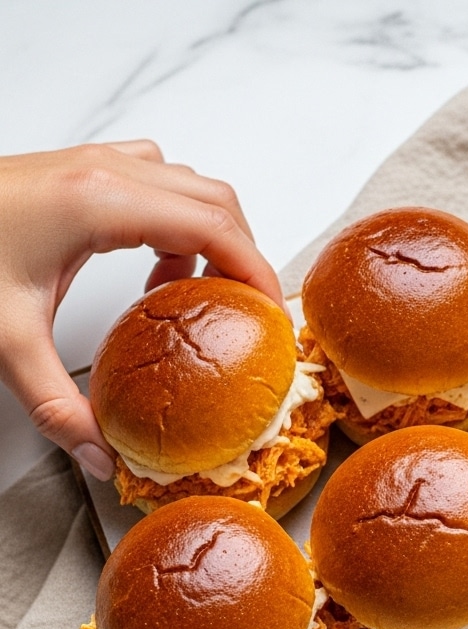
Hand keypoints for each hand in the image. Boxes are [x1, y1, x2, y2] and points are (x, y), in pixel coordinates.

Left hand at [0, 141, 283, 478]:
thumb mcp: (4, 340)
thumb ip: (58, 406)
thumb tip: (104, 459)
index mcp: (99, 202)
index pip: (213, 225)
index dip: (257, 269)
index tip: (273, 314)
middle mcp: (105, 171)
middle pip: (216, 199)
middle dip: (245, 255)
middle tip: (247, 311)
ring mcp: (93, 163)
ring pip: (191, 188)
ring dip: (211, 237)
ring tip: (197, 293)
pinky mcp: (81, 171)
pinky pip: (158, 185)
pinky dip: (177, 224)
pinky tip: (154, 267)